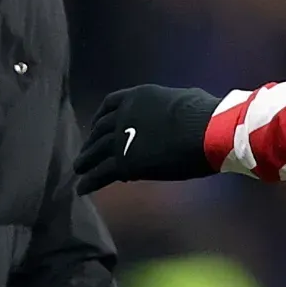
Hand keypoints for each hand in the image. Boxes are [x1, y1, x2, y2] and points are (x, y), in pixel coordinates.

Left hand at [74, 85, 221, 193]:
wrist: (206, 130)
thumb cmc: (206, 114)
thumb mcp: (185, 100)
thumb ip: (172, 106)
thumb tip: (183, 110)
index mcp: (138, 96)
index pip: (111, 103)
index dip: (101, 117)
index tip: (96, 126)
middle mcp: (124, 114)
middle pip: (99, 129)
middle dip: (91, 141)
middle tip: (86, 151)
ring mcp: (121, 138)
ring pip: (95, 151)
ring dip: (85, 161)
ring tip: (78, 170)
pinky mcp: (125, 161)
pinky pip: (101, 173)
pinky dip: (90, 182)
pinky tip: (82, 190)